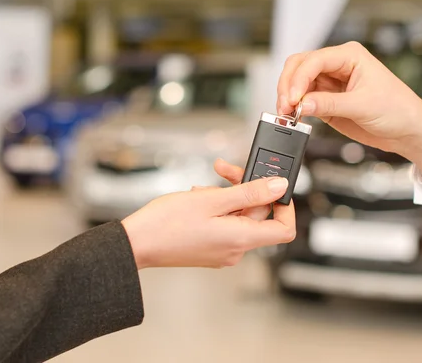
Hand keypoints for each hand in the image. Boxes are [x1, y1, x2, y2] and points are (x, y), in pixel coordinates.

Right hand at [122, 175, 294, 269]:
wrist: (136, 244)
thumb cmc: (167, 224)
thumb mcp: (212, 199)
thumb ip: (249, 192)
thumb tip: (278, 186)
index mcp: (241, 239)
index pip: (284, 229)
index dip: (285, 206)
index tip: (273, 187)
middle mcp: (236, 249)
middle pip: (258, 215)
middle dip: (245, 188)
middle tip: (226, 171)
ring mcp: (223, 250)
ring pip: (239, 215)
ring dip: (226, 195)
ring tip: (203, 187)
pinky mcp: (211, 247)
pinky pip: (225, 223)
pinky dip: (217, 207)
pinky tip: (199, 198)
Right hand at [276, 41, 421, 177]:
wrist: (407, 131)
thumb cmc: (398, 110)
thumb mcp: (364, 106)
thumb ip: (330, 104)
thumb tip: (303, 104)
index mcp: (350, 56)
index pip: (314, 60)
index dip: (299, 79)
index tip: (293, 99)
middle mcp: (337, 66)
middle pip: (299, 66)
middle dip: (288, 85)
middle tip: (285, 106)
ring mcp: (330, 83)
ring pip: (297, 83)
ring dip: (289, 97)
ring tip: (288, 114)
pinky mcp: (327, 101)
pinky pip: (303, 100)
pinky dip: (295, 108)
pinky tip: (294, 117)